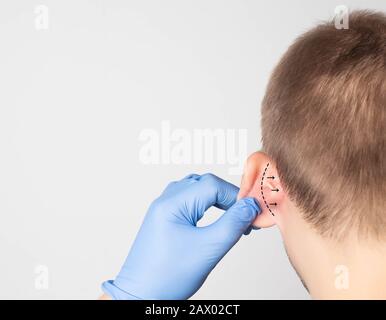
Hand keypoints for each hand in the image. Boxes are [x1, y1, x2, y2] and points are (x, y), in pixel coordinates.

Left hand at [102, 173, 260, 298]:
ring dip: (217, 199)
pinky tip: (214, 218)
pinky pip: (188, 199)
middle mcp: (165, 200)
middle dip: (228, 197)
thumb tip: (251, 207)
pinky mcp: (164, 217)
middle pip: (204, 183)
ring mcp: (162, 208)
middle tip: (245, 216)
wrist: (140, 294)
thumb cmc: (168, 276)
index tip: (252, 213)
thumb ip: (232, 225)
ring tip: (232, 217)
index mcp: (172, 204)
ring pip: (196, 189)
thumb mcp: (208, 250)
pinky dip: (205, 204)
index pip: (212, 185)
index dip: (236, 196)